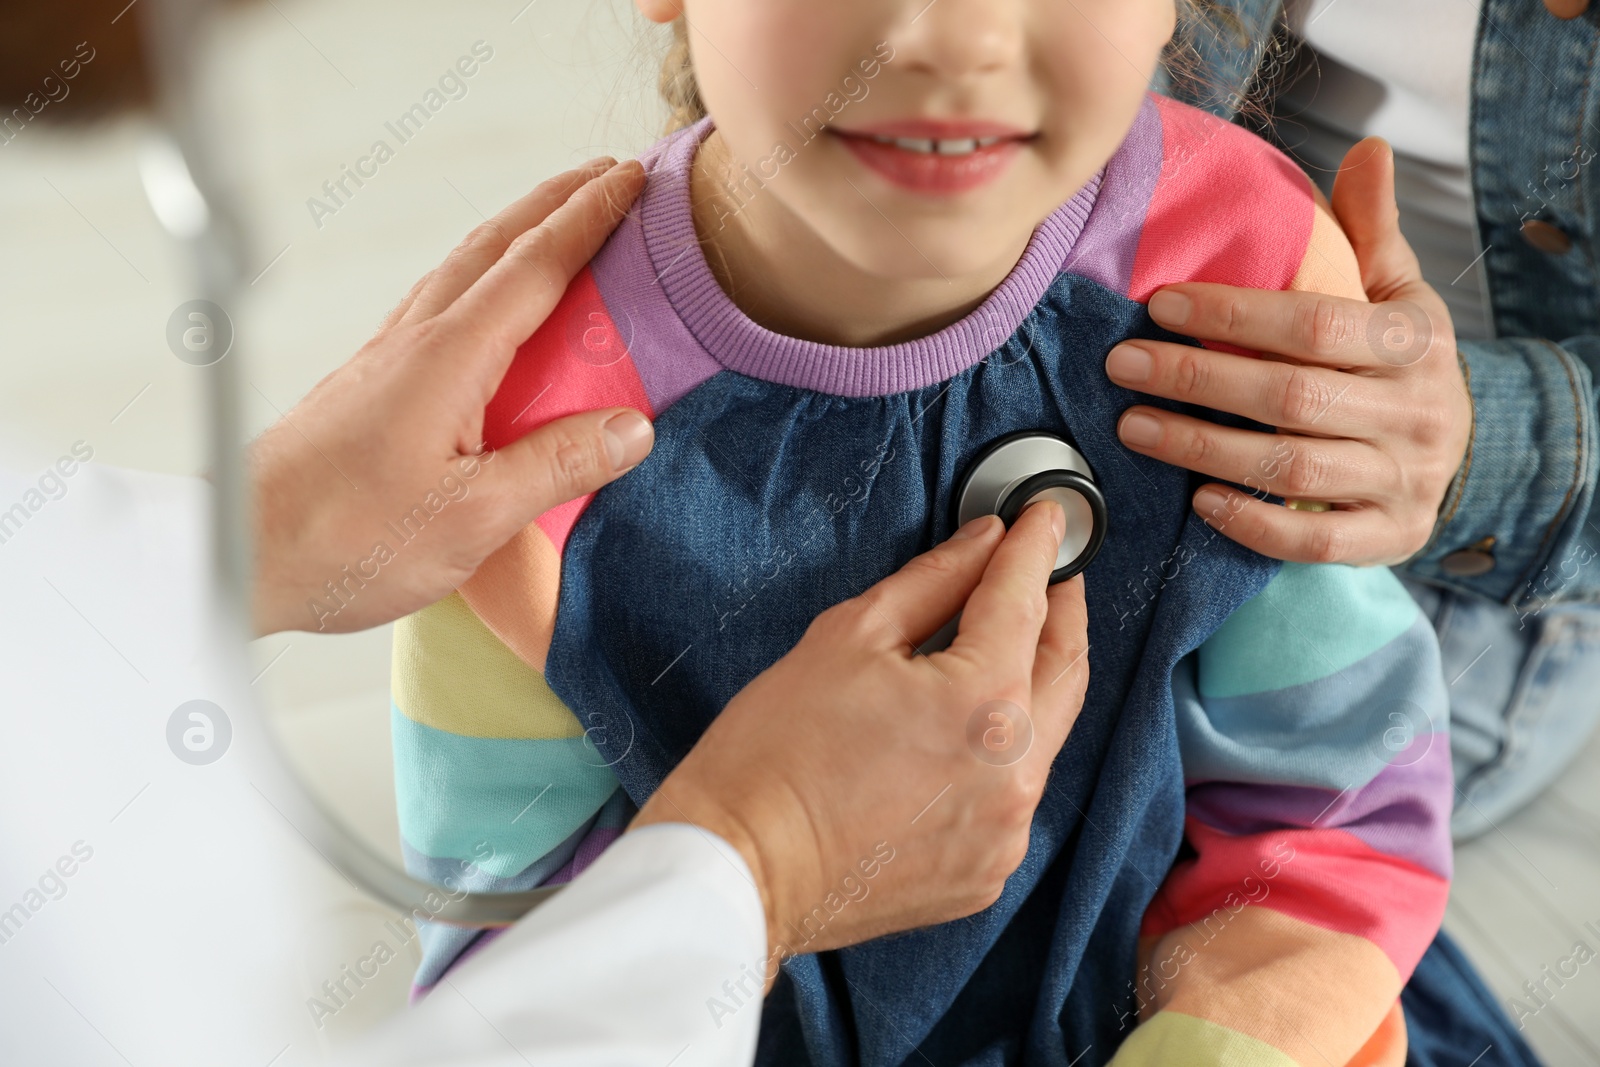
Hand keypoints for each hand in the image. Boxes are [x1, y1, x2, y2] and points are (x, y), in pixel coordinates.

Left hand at [251, 158, 651, 634]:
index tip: (633, 180)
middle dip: (558, 201)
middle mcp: (416, 340)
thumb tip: (632, 427)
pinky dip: (484, 274)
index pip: (536, 267)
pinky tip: (490, 300)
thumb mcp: (471, 518)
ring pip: (464, 267)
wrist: (241, 553)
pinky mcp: (372, 380)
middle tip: (610, 176)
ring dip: (519, 232)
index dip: (590, 219)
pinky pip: (442, 301)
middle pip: (497, 245)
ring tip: (562, 221)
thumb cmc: (343, 540)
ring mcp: (389, 355)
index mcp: (449, 359)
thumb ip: (555, 466)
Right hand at [631, 502, 1089, 985]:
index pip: (1027, 602)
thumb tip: (982, 545)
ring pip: (1044, 737)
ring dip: (1030, 685)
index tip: (1044, 521)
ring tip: (999, 648)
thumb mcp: (848, 638)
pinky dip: (999, 755)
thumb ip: (933, 583)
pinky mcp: (987, 871)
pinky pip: (1012, 795)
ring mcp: (1005, 831)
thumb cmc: (775, 756)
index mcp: (984, 703)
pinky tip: (960, 734)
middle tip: (1050, 575)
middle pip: (1065, 669)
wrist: (739, 868)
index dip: (1036, 549)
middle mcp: (1013, 773)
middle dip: (1062, 612)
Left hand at [1105, 137, 1471, 565]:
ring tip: (1134, 427)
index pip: (1316, 326)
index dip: (1235, 314)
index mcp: (1414, 343)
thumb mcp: (1399, 293)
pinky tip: (1197, 502)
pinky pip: (1315, 541)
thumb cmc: (1403, 362)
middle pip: (1291, 398)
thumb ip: (1371, 230)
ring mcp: (1403, 481)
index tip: (1161, 305)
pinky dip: (1253, 524)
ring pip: (1291, 470)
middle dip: (1198, 380)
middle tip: (1123, 364)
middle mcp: (1413, 414)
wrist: (1467, 450)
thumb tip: (1366, 150)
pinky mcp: (1388, 536)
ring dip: (1203, 450)